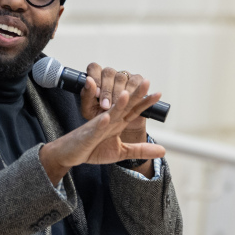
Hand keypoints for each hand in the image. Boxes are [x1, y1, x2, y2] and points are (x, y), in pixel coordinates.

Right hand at [39, 66, 164, 183]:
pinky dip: (100, 124)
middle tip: (146, 81)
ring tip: (126, 93)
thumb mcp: (121, 152)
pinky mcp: (88, 135)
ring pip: (109, 113)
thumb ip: (141, 150)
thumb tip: (163, 151)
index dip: (145, 102)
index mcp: (117, 122)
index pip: (134, 110)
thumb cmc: (94, 149)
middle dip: (135, 94)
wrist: (71, 153)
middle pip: (124, 105)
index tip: (158, 94)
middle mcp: (109, 120)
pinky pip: (94, 128)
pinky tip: (106, 118)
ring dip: (117, 103)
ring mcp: (98, 126)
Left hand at [80, 64, 149, 138]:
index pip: (94, 68)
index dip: (95, 79)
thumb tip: (88, 80)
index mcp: (97, 76)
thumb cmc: (100, 115)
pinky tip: (128, 102)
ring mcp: (124, 75)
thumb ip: (87, 94)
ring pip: (121, 78)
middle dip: (107, 91)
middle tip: (106, 106)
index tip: (96, 94)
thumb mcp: (89, 109)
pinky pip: (135, 82)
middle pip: (108, 73)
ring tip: (116, 106)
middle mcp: (110, 74)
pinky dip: (132, 93)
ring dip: (118, 93)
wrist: (116, 125)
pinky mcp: (137, 80)